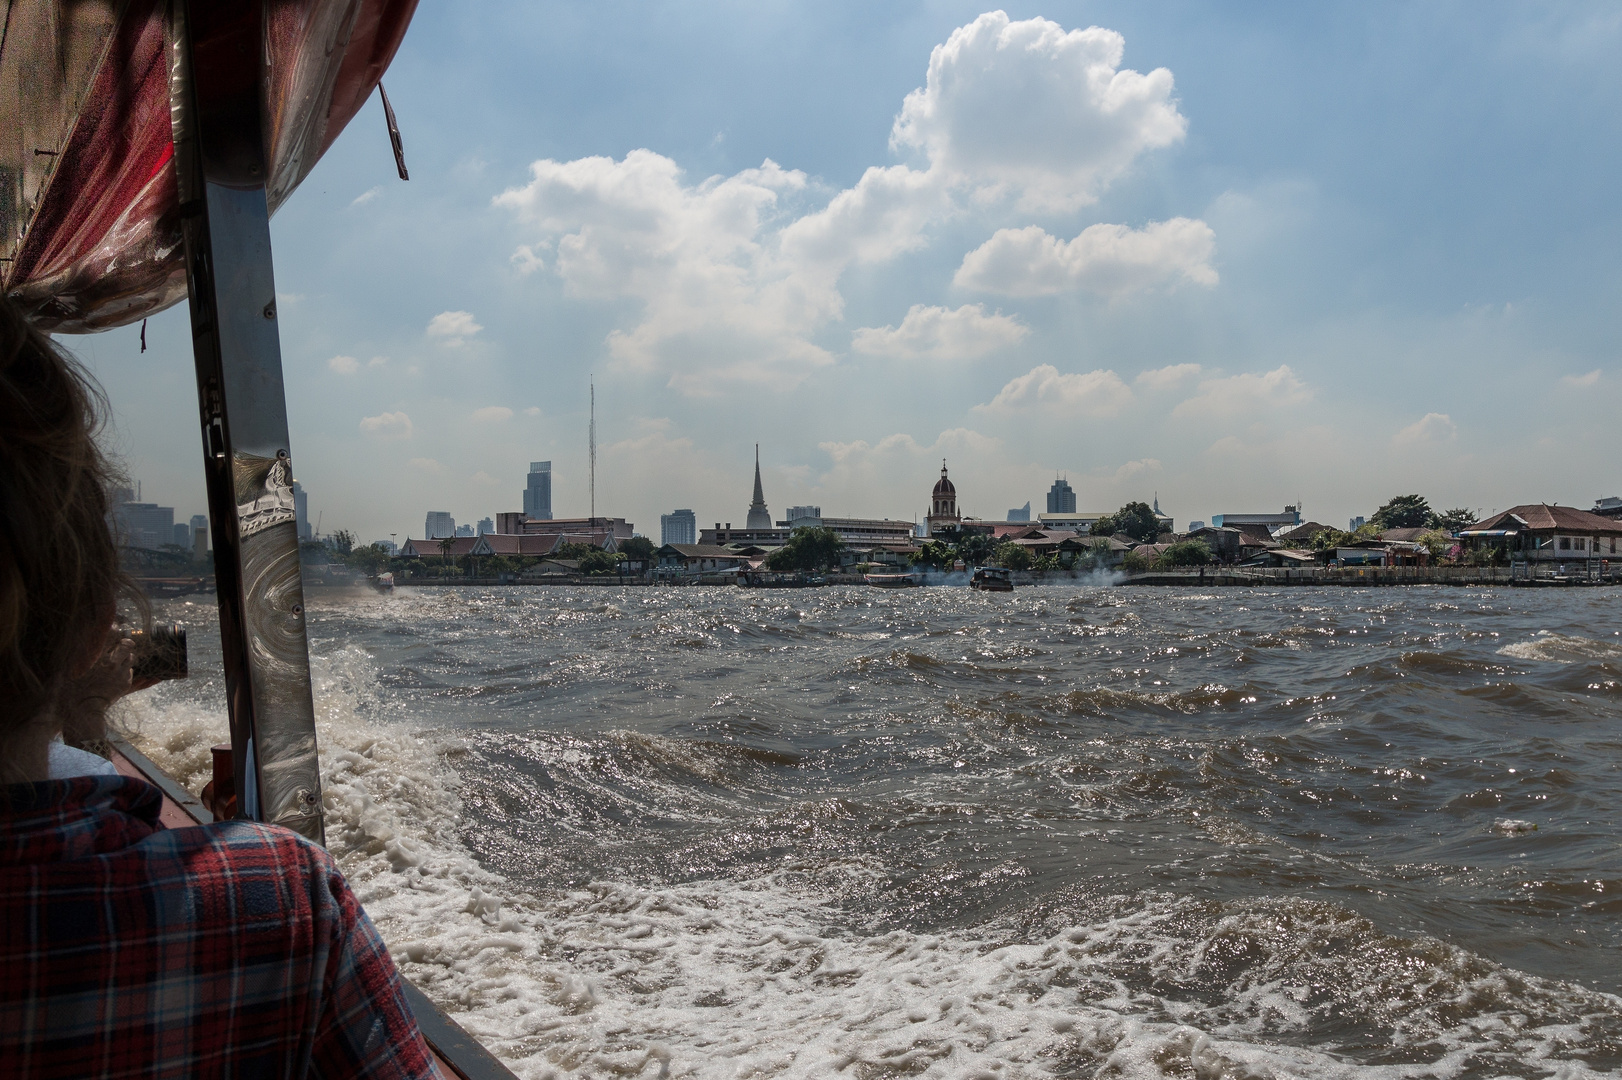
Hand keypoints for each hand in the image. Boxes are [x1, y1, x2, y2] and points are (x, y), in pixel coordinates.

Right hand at [59, 627, 134, 744]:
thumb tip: (73, 645)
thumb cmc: (71, 691)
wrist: (83, 712)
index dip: (115, 632)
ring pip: (131, 658)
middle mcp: (111, 664)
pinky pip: (130, 671)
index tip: (115, 630)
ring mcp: (120, 674)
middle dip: (124, 644)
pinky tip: (116, 674)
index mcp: (97, 658)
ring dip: (125, 658)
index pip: (114, 637)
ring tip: (116, 662)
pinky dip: (125, 670)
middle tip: (120, 645)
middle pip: (127, 645)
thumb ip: (75, 657)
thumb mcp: (67, 671)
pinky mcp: (125, 684)